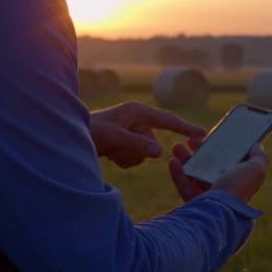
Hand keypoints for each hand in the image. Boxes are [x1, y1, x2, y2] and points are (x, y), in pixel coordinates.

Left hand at [90, 101, 205, 167]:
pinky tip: (109, 155)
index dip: (186, 127)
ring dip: (128, 156)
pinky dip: (124, 160)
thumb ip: (137, 143)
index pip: (168, 120)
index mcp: (137, 110)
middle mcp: (137, 120)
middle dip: (136, 149)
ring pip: (145, 153)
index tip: (203, 135)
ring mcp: (133, 132)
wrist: (68, 142)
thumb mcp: (113, 137)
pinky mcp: (127, 144)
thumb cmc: (88, 132)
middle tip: (115, 147)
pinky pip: (137, 158)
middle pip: (153, 142)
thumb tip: (160, 152)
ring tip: (109, 150)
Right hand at [169, 142, 267, 203]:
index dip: (221, 148)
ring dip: (185, 159)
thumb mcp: (256, 170)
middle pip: (210, 167)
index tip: (211, 135)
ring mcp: (209, 199)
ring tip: (177, 146)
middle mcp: (225, 191)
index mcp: (239, 181)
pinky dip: (178, 173)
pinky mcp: (194, 205)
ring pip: (195, 175)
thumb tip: (257, 145)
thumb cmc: (237, 188)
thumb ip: (259, 157)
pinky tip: (172, 161)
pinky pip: (184, 186)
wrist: (219, 212)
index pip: (230, 162)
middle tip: (191, 139)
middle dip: (199, 151)